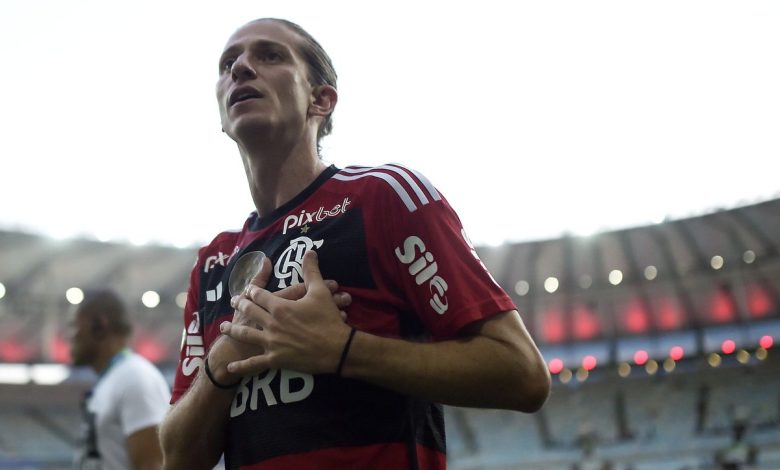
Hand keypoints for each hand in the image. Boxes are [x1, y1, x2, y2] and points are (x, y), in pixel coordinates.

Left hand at [220, 250, 352, 375]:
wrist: (337, 349)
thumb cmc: (329, 319)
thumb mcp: (320, 292)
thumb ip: (312, 271)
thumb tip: (309, 251)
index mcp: (280, 307)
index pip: (260, 295)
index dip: (252, 291)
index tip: (246, 289)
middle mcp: (271, 323)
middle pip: (250, 312)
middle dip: (240, 306)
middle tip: (232, 302)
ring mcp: (271, 342)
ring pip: (246, 335)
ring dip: (233, 330)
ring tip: (223, 327)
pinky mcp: (275, 359)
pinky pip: (254, 363)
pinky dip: (242, 366)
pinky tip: (230, 367)